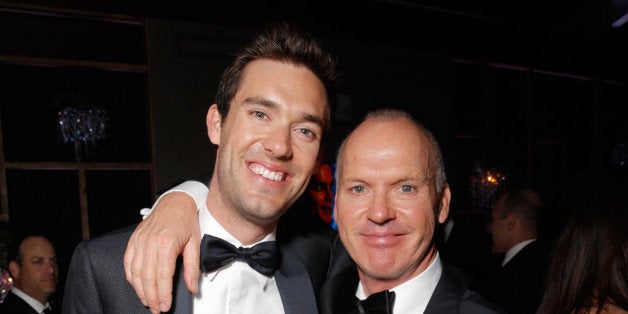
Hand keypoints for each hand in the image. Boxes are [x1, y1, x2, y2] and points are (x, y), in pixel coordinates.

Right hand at [124, 192, 200, 312]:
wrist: (175, 201)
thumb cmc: (186, 221)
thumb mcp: (195, 243)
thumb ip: (193, 267)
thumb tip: (192, 288)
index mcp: (166, 243)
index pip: (162, 275)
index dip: (163, 294)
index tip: (165, 306)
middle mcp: (150, 242)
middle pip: (147, 277)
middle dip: (152, 297)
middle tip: (157, 310)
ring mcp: (139, 241)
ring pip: (135, 272)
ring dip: (140, 291)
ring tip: (148, 302)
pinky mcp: (133, 240)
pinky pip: (127, 262)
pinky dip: (131, 277)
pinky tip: (137, 287)